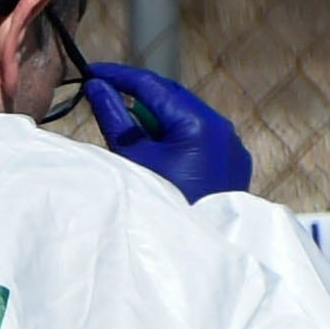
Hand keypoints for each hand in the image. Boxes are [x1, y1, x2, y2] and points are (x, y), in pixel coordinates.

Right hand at [82, 62, 253, 202]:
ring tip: (130, 127)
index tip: (93, 72)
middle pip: (174, 98)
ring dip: (159, 117)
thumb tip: (96, 87)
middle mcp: (222, 128)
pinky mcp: (236, 165)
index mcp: (197, 124)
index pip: (152, 85)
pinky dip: (179, 137)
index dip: (119, 76)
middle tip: (106, 92)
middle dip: (139, 94)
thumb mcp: (131, 160)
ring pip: (190, 118)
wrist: (195, 256)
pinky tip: (160, 151)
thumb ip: (114, 118)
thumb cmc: (159, 206)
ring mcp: (234, 147)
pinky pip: (204, 139)